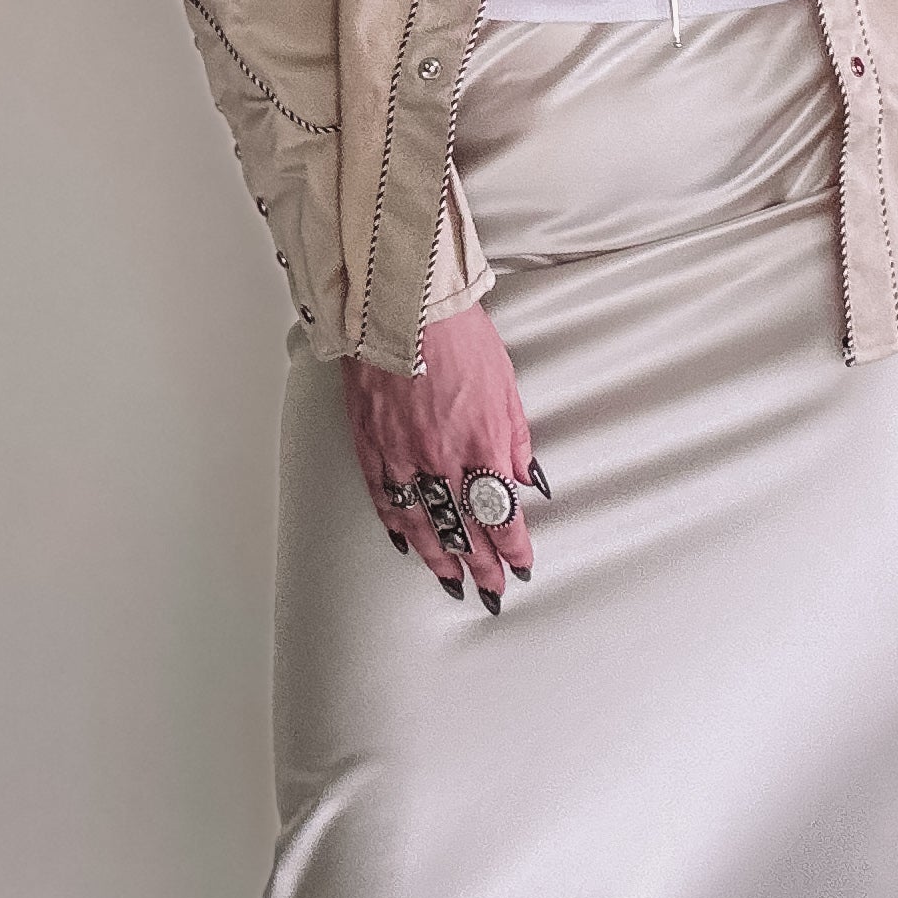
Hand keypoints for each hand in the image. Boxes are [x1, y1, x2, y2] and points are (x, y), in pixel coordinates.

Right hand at [339, 302, 539, 612]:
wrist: (404, 306)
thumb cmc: (459, 336)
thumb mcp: (506, 386)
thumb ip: (516, 438)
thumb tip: (526, 479)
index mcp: (481, 445)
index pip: (502, 514)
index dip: (513, 547)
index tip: (522, 565)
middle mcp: (441, 459)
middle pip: (464, 529)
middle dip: (481, 565)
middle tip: (491, 591)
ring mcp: (402, 455)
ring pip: (422, 523)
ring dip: (440, 558)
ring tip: (451, 582)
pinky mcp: (371, 443)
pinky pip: (384, 497)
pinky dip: (397, 525)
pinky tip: (406, 543)